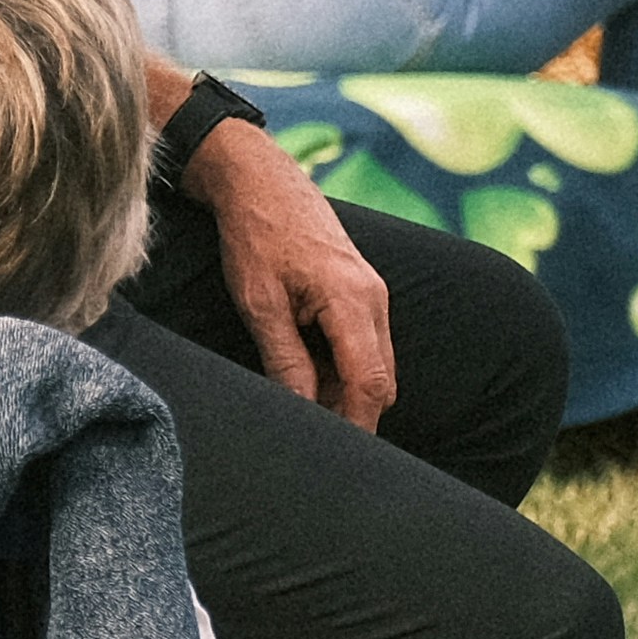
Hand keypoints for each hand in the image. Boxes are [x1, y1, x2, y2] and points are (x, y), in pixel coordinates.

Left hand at [197, 99, 396, 425]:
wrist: (261, 182)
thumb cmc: (256, 237)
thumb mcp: (260, 304)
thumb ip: (286, 361)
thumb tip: (301, 412)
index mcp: (352, 300)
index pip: (369, 383)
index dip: (356, 426)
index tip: (337, 456)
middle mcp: (374, 298)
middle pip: (380, 381)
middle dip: (353, 415)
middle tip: (314, 441)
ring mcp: (374, 294)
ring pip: (375, 365)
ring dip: (346, 393)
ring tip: (304, 408)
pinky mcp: (363, 292)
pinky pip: (366, 345)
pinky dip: (344, 369)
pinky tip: (310, 376)